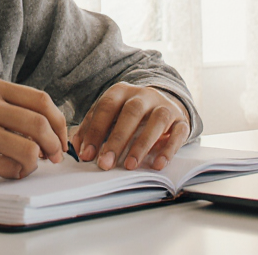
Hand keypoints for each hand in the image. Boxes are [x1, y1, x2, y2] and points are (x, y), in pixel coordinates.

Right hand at [0, 77, 67, 179]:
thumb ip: (4, 104)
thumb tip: (45, 124)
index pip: (40, 100)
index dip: (59, 121)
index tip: (60, 137)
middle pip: (40, 123)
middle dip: (54, 144)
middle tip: (54, 157)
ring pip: (29, 149)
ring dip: (35, 163)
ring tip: (27, 166)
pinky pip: (8, 168)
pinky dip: (16, 173)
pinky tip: (9, 172)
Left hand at [70, 83, 190, 170]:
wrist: (166, 104)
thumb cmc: (130, 114)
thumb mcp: (110, 115)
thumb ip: (92, 127)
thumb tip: (77, 147)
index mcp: (122, 91)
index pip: (106, 106)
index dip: (95, 130)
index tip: (87, 154)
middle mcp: (144, 95)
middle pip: (131, 113)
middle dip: (116, 140)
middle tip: (105, 163)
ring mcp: (165, 106)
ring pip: (157, 120)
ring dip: (142, 144)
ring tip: (130, 166)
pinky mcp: (181, 121)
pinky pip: (178, 133)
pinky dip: (168, 150)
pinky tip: (157, 164)